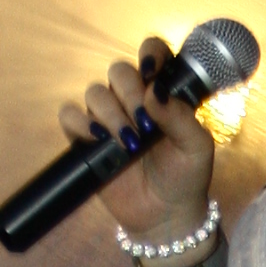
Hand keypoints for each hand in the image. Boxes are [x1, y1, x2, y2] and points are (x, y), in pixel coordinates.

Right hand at [66, 40, 215, 242]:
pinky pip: (69, 115)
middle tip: (144, 125)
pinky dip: (79, 123)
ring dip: (109, 114)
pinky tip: (97, 139)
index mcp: (162, 92)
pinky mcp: (86, 138)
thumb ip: (180, 116)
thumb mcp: (195, 147)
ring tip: (128, 143)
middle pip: (119, 71)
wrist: (165, 214)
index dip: (150, 53)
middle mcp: (133, 98)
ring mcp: (108, 117)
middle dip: (129, 93)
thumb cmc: (186, 175)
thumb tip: (154, 90)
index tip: (151, 72)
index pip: (152, 52)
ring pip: (95, 92)